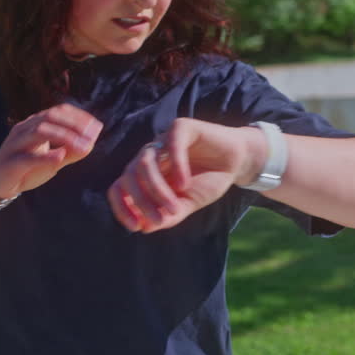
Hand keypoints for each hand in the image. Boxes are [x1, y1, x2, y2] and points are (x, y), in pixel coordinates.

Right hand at [0, 103, 102, 198]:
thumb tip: (91, 144)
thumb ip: (70, 152)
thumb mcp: (52, 160)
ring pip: (40, 132)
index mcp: (34, 124)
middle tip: (92, 135)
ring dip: (65, 137)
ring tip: (83, 146)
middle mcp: (24, 129)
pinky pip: (28, 157)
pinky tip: (60, 158)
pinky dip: (45, 156)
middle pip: (50, 117)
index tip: (97, 127)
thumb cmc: (25, 169)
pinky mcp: (10, 163)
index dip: (79, 116)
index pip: (58, 111)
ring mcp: (15, 144)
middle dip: (74, 124)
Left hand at [106, 118, 264, 233]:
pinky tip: (185, 185)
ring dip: (157, 189)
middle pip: (128, 176)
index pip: (118, 188)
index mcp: (144, 174)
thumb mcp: (187, 205)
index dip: (121, 207)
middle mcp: (148, 155)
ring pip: (145, 163)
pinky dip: (175, 167)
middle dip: (141, 202)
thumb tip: (144, 228)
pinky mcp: (181, 127)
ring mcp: (162, 140)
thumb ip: (167, 216)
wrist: (236, 162)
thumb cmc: (208, 182)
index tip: (135, 227)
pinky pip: (170, 145)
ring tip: (175, 208)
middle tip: (159, 220)